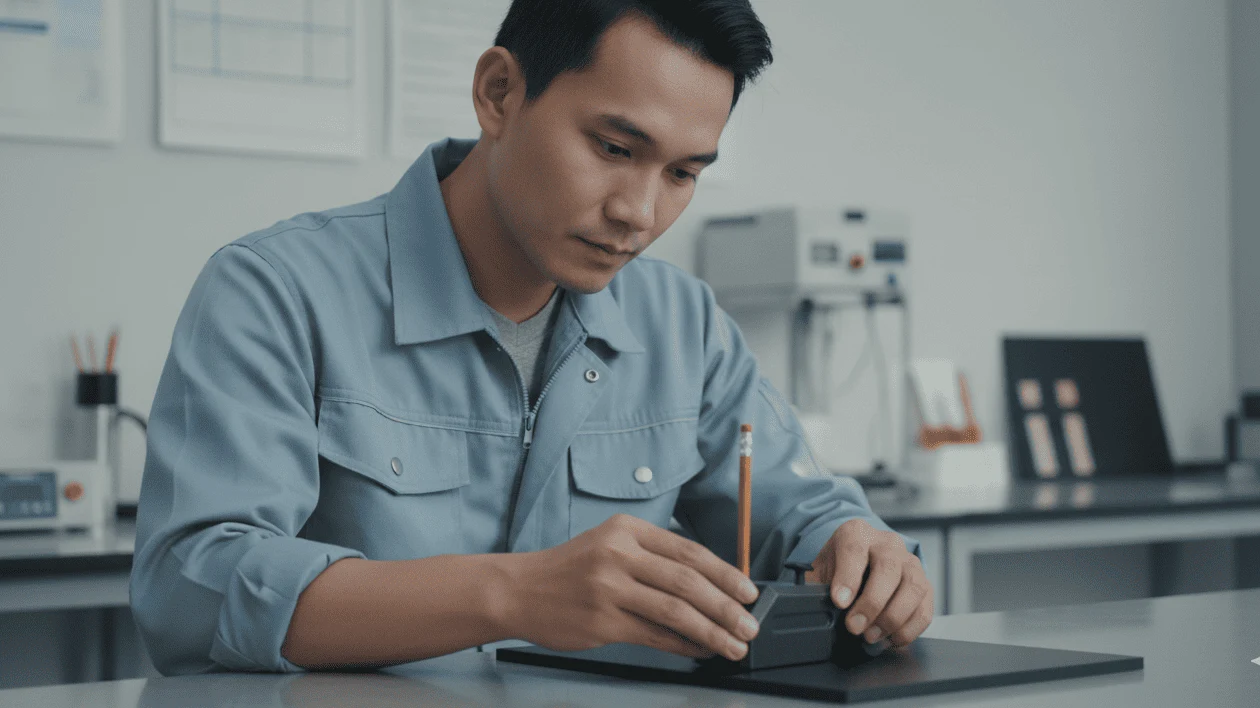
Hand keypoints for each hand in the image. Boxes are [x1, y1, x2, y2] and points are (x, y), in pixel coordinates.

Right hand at [503, 514, 761, 660]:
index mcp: (627, 529)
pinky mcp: (602, 622)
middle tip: (750, 624)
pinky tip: (700, 650)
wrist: (518, 590)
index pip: (689, 551)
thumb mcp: (610, 544)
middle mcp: (619, 554)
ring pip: (675, 612)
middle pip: (688, 582)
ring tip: (734, 644)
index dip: (726, 574)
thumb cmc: (569, 569)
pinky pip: (654, 636)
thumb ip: (653, 558)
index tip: (749, 591)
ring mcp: (609, 589)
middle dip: (727, 607)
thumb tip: (710, 584)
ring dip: (712, 631)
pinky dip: (683, 645)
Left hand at [810, 519, 933, 646]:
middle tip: (855, 627)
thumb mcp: (821, 569)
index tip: (839, 602)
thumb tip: (821, 611)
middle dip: (872, 603)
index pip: (854, 550)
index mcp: (856, 533)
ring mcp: (910, 563)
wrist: (858, 560)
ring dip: (892, 618)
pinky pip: (925, 607)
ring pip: (912, 588)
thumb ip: (819, 586)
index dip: (848, 578)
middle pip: (888, 568)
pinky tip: (890, 639)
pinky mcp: (925, 584)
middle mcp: (887, 544)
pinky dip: (909, 629)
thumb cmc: (838, 566)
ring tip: (871, 636)